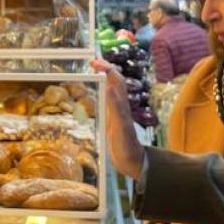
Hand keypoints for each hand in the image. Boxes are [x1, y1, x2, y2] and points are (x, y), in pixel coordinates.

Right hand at [91, 58, 144, 177]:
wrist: (132, 161)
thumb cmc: (126, 145)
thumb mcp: (120, 126)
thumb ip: (115, 107)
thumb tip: (109, 85)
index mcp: (121, 104)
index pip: (115, 79)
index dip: (106, 68)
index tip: (93, 62)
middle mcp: (120, 105)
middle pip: (114, 81)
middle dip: (105, 69)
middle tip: (91, 62)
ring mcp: (117, 112)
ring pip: (111, 89)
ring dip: (104, 78)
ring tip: (92, 72)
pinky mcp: (113, 120)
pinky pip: (107, 101)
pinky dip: (101, 93)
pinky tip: (94, 95)